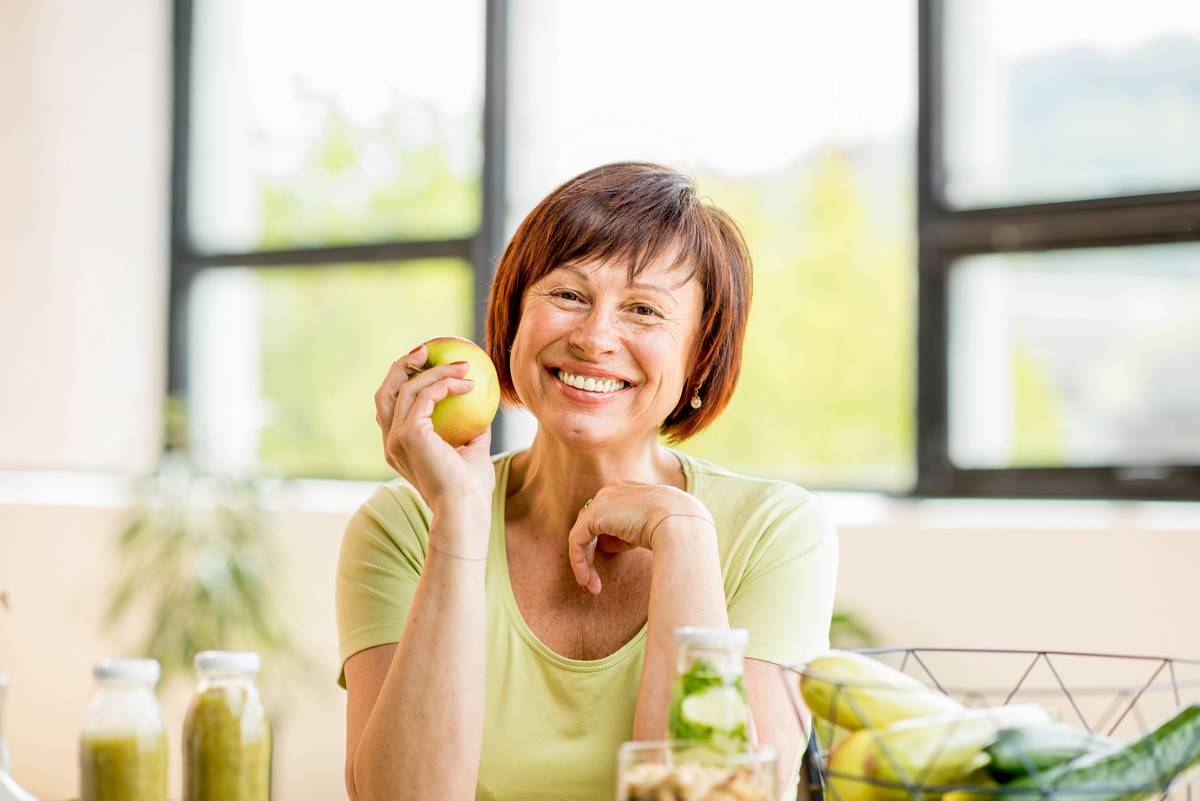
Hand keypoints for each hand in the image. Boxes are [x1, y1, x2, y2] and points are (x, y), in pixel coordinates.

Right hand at [374, 345, 495, 514]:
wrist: (465, 511)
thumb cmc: (471, 489)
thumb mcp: (473, 452)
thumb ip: (473, 429)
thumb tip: (482, 405)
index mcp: (399, 448)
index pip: (391, 407)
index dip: (403, 381)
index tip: (427, 364)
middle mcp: (391, 442)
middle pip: (385, 392)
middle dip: (402, 366)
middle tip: (427, 350)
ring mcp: (396, 438)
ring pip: (406, 388)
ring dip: (436, 371)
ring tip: (463, 364)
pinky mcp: (409, 435)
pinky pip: (425, 396)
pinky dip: (446, 383)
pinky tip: (469, 383)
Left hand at [567, 481, 715, 594]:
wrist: (680, 523)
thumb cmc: (673, 528)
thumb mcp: (647, 527)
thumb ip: (625, 532)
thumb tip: (606, 544)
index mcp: (625, 488)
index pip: (604, 516)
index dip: (602, 542)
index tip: (606, 566)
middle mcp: (611, 489)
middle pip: (589, 525)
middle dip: (589, 556)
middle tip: (592, 583)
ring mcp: (601, 500)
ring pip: (582, 535)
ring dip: (584, 564)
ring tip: (592, 589)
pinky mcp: (594, 514)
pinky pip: (577, 541)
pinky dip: (579, 563)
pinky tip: (587, 581)